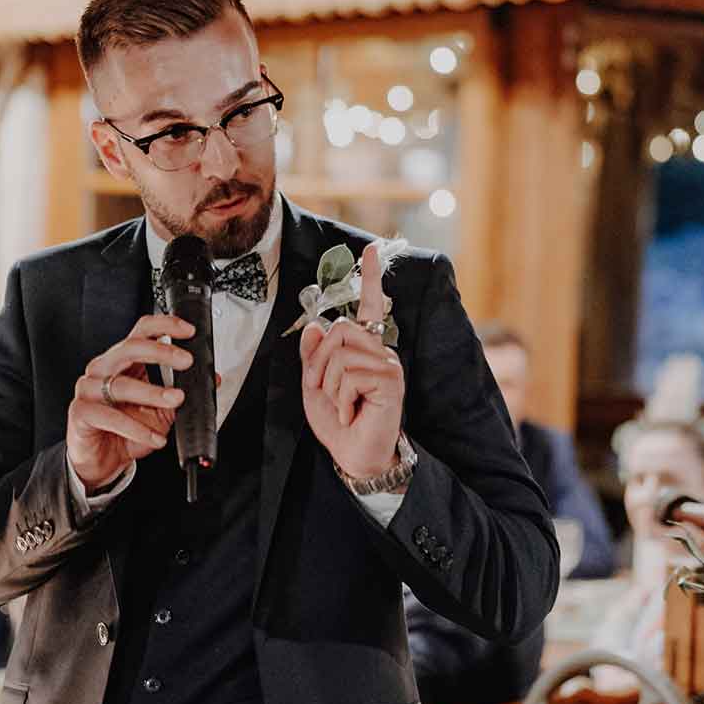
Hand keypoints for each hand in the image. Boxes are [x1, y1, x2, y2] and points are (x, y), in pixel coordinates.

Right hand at [68, 314, 193, 490]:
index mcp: (122, 361)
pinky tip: (154, 437)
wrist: (102, 460)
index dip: (165, 325)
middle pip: (130, 348)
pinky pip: (111, 417)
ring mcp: (88, 389)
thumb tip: (212, 380)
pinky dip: (137, 429)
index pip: (141, 331)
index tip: (188, 331)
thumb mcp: (161, 411)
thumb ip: (181, 392)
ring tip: (176, 401)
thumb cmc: (126, 430)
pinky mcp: (81, 413)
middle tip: (187, 362)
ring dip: (153, 393)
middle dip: (162, 352)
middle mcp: (103, 369)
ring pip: (122, 385)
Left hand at [299, 242, 404, 479]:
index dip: (370, 278)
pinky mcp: (390, 379)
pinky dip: (341, 398)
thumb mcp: (315, 386)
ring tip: (344, 406)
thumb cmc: (339, 421)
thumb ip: (313, 356)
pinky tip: (353, 413)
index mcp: (362, 349)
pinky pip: (350, 374)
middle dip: (319, 363)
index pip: (368, 307)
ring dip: (330, 385)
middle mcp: (379, 350)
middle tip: (327, 391)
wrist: (355, 454)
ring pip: (340, 353)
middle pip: (338, 329)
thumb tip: (315, 326)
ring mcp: (387, 363)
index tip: (372, 249)